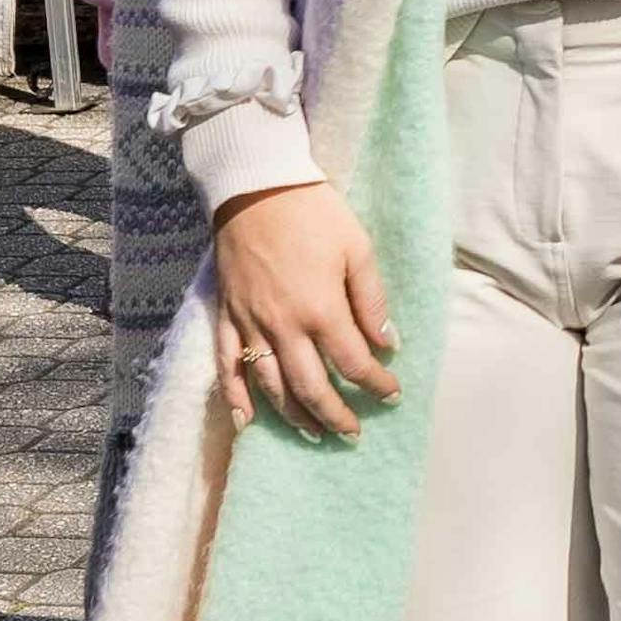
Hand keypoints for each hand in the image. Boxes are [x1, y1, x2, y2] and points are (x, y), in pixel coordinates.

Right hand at [207, 185, 397, 435]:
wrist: (256, 186)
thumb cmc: (314, 213)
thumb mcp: (357, 248)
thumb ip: (372, 300)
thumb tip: (388, 343)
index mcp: (321, 309)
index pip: (353, 364)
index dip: (377, 385)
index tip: (393, 394)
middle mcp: (284, 326)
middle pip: (311, 388)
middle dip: (336, 415)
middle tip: (354, 432)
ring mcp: (251, 324)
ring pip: (271, 386)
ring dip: (294, 417)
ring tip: (315, 433)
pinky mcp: (227, 316)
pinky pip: (227, 367)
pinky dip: (235, 398)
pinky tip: (246, 423)